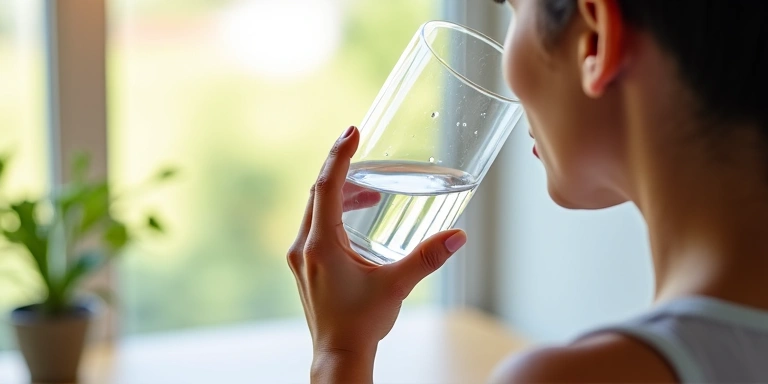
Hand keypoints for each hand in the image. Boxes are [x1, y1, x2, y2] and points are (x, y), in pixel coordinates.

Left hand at [287, 126, 466, 382]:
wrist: (339, 355)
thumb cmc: (362, 324)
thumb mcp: (397, 286)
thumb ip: (427, 257)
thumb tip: (458, 236)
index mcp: (321, 245)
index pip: (327, 186)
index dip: (341, 155)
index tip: (353, 132)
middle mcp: (303, 246)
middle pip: (318, 193)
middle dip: (343, 171)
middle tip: (365, 154)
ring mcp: (300, 257)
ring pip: (314, 209)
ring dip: (340, 194)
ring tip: (370, 191)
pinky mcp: (304, 267)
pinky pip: (314, 226)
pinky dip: (333, 213)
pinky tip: (356, 221)